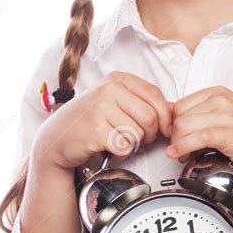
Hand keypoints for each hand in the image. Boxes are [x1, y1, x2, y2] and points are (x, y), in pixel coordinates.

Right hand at [32, 71, 172, 170]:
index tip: (164, 129)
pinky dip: (121, 153)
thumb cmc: (91, 122)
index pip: (155, 95)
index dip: (165, 116)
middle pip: (150, 117)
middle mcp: (109, 88)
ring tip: (117, 140)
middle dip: (150, 134)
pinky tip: (108, 148)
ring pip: (138, 133)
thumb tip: (175, 111)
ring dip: (133, 144)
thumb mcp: (117, 104)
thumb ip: (144, 104)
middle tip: (137, 139)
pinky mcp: (95, 129)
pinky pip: (125, 146)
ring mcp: (100, 107)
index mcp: (118, 79)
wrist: (57, 139)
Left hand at [166, 86, 232, 185]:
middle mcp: (221, 99)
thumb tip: (172, 121)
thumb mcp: (227, 120)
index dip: (172, 124)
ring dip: (177, 144)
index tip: (175, 138)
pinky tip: (179, 155)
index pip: (179, 104)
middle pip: (178, 115)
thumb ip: (203, 117)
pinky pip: (195, 137)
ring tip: (184, 155)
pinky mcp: (229, 133)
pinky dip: (182, 148)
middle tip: (180, 150)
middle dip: (174, 136)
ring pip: (183, 126)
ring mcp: (226, 114)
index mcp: (218, 93)